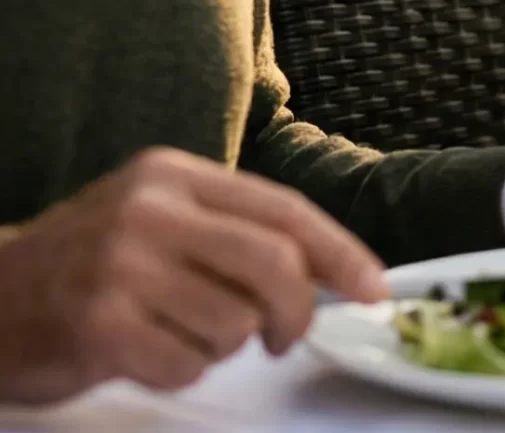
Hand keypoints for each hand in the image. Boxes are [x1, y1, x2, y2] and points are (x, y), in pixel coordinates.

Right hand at [0, 147, 385, 405]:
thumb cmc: (86, 264)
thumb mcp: (158, 219)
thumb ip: (237, 231)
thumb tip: (337, 271)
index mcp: (173, 175)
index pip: (285, 211)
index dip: (341, 254)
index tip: (374, 289)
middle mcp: (149, 212)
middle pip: (275, 264)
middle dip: (297, 312)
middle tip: (284, 336)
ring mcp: (120, 268)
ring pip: (234, 323)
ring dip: (226, 346)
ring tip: (185, 334)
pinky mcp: (99, 326)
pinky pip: (188, 365)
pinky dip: (184, 371)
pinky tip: (150, 354)